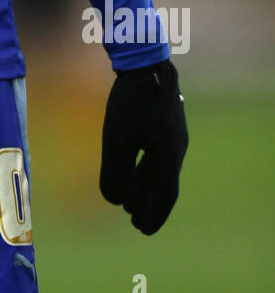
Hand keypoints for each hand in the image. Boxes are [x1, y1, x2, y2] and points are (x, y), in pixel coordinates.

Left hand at [100, 59, 187, 233]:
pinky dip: (146, 167)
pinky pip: (159, 154)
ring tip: (128, 197)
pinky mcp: (166, 122)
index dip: (153, 214)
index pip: (165, 195)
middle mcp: (177, 147)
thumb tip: (115, 201)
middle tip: (132, 219)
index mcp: (169, 155)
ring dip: (146, 186)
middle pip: (164, 184)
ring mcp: (174, 134)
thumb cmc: (130, 102)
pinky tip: (133, 166)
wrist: (144, 63)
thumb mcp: (117, 138)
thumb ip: (117, 172)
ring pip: (161, 168)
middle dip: (148, 204)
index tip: (141, 229)